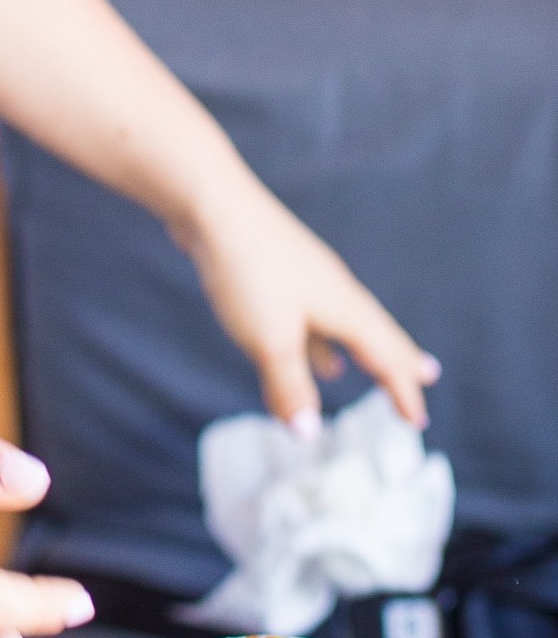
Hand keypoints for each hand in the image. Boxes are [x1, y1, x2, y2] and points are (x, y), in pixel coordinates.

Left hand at [183, 178, 439, 432]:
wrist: (211, 204)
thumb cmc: (248, 272)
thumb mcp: (269, 340)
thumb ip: (290, 386)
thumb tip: (308, 433)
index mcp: (344, 307)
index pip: (385, 355)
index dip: (401, 390)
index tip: (417, 421)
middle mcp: (334, 290)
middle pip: (376, 332)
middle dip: (398, 359)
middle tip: (427, 376)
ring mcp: (306, 277)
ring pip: (343, 322)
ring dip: (359, 347)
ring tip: (367, 369)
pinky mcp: (278, 272)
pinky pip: (312, 314)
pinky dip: (319, 338)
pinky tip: (308, 346)